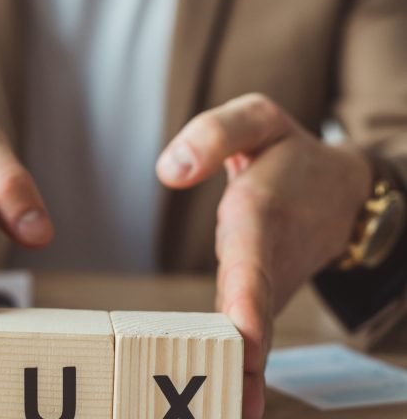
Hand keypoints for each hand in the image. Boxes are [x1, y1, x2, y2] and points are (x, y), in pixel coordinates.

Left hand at [156, 93, 371, 418]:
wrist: (339, 192)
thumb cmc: (288, 154)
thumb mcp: (257, 120)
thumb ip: (215, 135)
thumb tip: (169, 171)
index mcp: (263, 211)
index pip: (252, 256)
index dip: (248, 298)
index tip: (243, 339)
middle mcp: (267, 256)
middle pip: (252, 310)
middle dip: (243, 357)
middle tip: (231, 409)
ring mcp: (268, 282)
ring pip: (253, 331)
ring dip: (242, 376)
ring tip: (228, 416)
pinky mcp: (263, 293)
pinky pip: (250, 330)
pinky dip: (243, 368)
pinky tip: (233, 404)